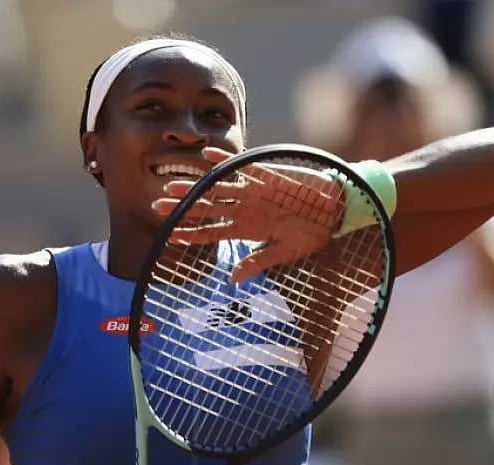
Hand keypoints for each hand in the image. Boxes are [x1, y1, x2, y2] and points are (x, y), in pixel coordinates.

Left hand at [154, 147, 344, 281]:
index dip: (190, 234)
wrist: (335, 209)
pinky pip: (240, 167)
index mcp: (246, 229)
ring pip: (215, 188)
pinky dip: (224, 161)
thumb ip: (258, 261)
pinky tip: (207, 156)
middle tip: (158, 208)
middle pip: (206, 208)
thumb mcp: (285, 252)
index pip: (211, 232)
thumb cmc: (312, 232)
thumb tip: (232, 279)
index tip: (169, 236)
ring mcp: (252, 191)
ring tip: (170, 185)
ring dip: (193, 186)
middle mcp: (244, 209)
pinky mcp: (264, 175)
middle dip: (182, 209)